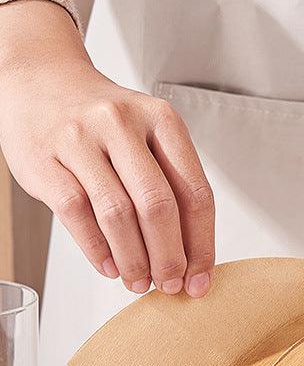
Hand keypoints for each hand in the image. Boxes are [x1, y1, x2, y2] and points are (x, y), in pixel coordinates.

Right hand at [0, 1, 214, 296]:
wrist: (41, 79)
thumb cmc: (105, 122)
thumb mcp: (150, 137)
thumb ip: (173, 187)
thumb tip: (192, 258)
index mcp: (162, 120)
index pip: (195, 193)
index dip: (201, 245)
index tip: (200, 278)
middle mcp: (122, 124)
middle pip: (158, 206)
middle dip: (169, 257)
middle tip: (170, 285)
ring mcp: (79, 139)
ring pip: (117, 214)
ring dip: (134, 260)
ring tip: (140, 282)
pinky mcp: (44, 159)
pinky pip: (77, 214)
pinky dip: (98, 250)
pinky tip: (110, 266)